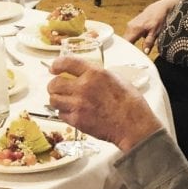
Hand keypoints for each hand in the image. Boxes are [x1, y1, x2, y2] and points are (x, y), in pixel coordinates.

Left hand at [46, 56, 161, 152]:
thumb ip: (97, 75)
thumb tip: (84, 73)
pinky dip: (64, 113)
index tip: (54, 68)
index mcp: (94, 73)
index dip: (56, 64)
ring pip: (54, 100)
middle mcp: (83, 87)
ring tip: (64, 101)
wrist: (134, 126)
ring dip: (57, 100)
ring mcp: (78, 104)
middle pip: (54, 83)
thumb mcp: (116, 79)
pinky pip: (60, 114)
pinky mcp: (77, 120)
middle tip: (58, 88)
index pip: (66, 62)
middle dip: (54, 86)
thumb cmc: (130, 103)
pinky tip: (73, 113)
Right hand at [122, 0, 184, 52]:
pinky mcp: (132, 24)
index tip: (128, 57)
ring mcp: (130, 25)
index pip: (126, 42)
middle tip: (131, 57)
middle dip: (128, 49)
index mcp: (135, 29)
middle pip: (125, 41)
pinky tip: (136, 44)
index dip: (126, 50)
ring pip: (127, 38)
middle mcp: (130, 26)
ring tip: (133, 52)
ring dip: (130, 44)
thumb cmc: (159, 18)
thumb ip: (149, 42)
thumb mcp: (156, 32)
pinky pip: (129, 34)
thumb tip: (145, 52)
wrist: (160, 8)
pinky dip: (132, 40)